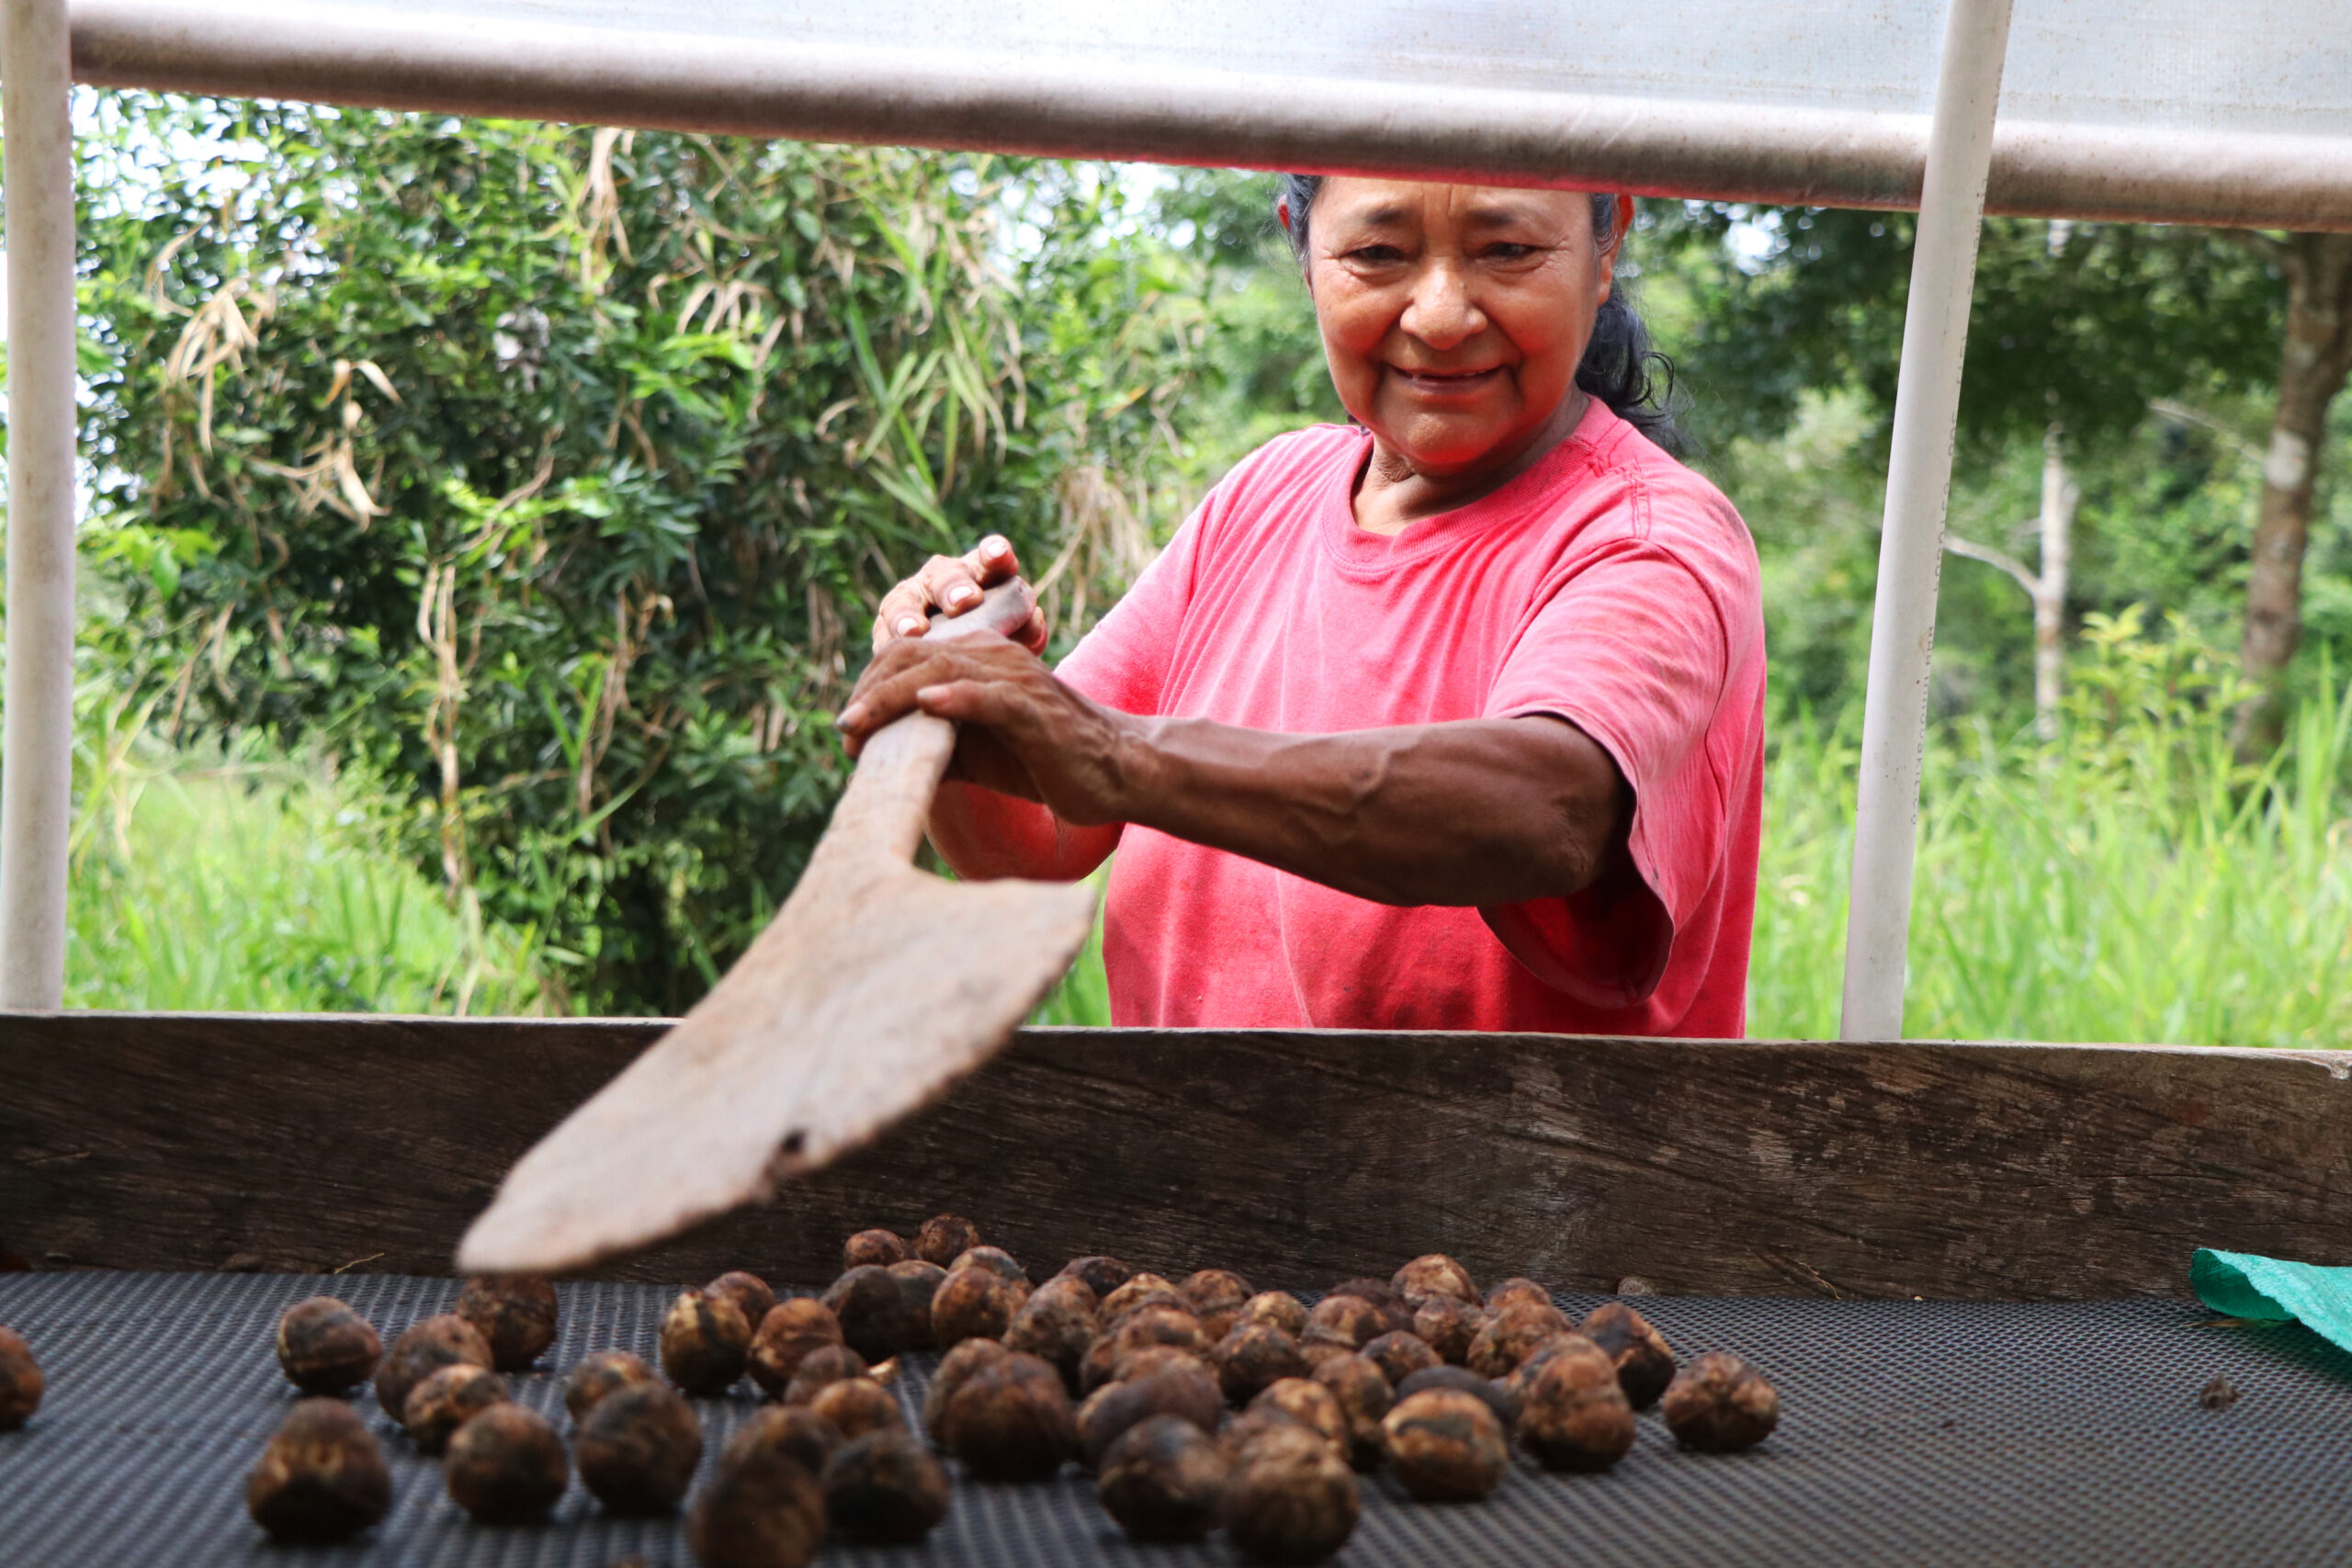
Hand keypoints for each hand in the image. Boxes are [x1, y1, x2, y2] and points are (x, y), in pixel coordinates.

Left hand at [837, 634, 1144, 827]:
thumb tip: (881, 758)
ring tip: (858, 726)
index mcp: (978, 659)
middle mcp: (993, 657)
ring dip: (892, 699)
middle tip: (843, 731)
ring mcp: (1016, 680)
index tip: (847, 729)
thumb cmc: (1046, 761)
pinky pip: (990, 697)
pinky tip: (926, 709)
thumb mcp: (978, 752)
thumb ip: (935, 744)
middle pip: (914, 657)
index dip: (869, 688)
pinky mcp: (1036, 709)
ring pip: (941, 672)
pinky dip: (956, 701)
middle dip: (870, 693)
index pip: (907, 657)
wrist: (1117, 772)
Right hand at [871, 535, 1048, 654]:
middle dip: (955, 587)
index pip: (989, 560)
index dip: (994, 554)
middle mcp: (943, 579)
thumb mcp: (1016, 637)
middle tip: (966, 601)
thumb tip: (1034, 623)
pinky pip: (884, 631)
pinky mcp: (886, 626)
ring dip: (910, 615)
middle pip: (946, 576)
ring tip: (916, 631)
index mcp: (981, 575)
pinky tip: (894, 648)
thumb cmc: (996, 644)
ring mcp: (911, 599)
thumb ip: (1026, 629)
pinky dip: (889, 639)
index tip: (1000, 555)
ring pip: (905, 601)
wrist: (957, 670)